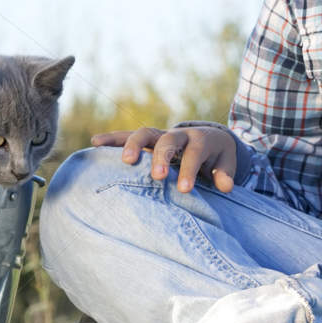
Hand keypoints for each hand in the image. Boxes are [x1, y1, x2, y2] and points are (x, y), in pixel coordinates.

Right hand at [90, 124, 238, 193]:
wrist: (210, 139)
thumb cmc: (217, 157)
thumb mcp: (226, 164)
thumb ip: (225, 174)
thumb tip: (226, 187)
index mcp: (201, 140)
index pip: (194, 153)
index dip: (189, 169)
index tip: (184, 189)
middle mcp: (179, 135)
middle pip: (168, 140)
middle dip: (162, 157)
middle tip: (158, 176)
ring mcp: (161, 135)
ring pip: (145, 134)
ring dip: (134, 145)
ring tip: (126, 161)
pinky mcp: (148, 140)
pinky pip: (128, 136)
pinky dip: (112, 138)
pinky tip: (95, 143)